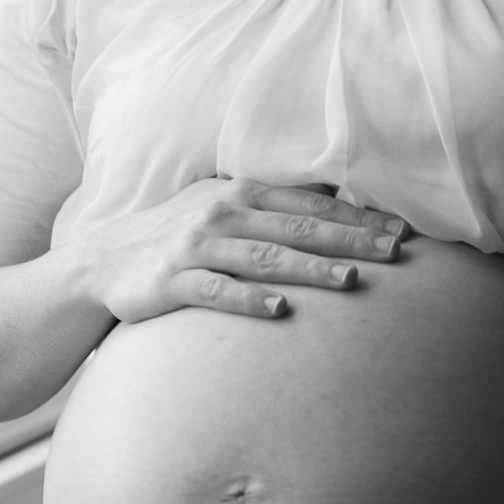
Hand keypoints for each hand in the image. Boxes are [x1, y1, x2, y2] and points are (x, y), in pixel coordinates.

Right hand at [83, 177, 406, 323]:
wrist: (100, 261)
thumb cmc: (177, 235)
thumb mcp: (223, 208)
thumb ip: (272, 207)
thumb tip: (336, 203)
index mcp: (242, 193)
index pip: (311, 204)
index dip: (358, 216)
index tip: (402, 231)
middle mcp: (223, 213)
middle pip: (298, 227)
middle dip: (351, 238)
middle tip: (395, 251)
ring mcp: (196, 246)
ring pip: (264, 257)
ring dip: (310, 268)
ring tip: (351, 279)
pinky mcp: (172, 281)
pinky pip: (216, 291)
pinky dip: (249, 300)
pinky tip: (280, 311)